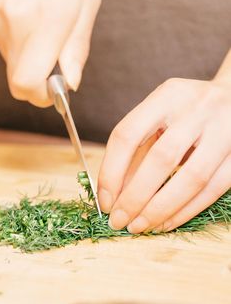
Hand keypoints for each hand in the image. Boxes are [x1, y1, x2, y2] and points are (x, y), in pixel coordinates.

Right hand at [0, 0, 100, 106]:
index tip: (52, 92)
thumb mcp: (86, 4)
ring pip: (10, 60)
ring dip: (27, 53)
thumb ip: (77, 50)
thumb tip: (70, 84)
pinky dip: (14, 37)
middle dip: (37, 77)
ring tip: (38, 20)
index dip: (39, 97)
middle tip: (52, 54)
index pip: (26, 85)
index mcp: (42, 24)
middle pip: (17, 79)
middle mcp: (10, 26)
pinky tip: (22, 11)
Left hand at [98, 77, 230, 232]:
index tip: (105, 200)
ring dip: (161, 209)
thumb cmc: (184, 110)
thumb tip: (114, 193)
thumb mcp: (157, 117)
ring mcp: (224, 130)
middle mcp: (196, 109)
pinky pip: (213, 188)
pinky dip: (187, 210)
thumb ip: (136, 150)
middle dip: (135, 197)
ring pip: (191, 178)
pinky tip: (166, 222)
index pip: (127, 135)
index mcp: (165, 96)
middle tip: (119, 220)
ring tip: (140, 226)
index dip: (111, 171)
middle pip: (161, 159)